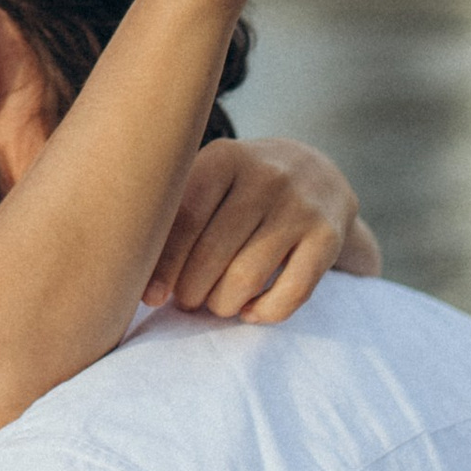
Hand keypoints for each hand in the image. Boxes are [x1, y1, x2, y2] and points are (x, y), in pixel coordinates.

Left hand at [143, 135, 376, 322]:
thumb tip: (142, 278)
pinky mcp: (328, 237)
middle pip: (214, 253)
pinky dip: (263, 313)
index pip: (186, 218)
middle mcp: (266, 177)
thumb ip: (175, 214)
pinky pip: (290, 294)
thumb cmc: (240, 187)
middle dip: (191, 290)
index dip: (165, 265)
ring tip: (214, 303)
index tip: (151, 296)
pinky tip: (249, 311)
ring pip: (247, 277)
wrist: (317, 173)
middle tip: (186, 299)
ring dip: (222, 304)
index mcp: (225, 158)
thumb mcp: (210, 178)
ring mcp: (301, 206)